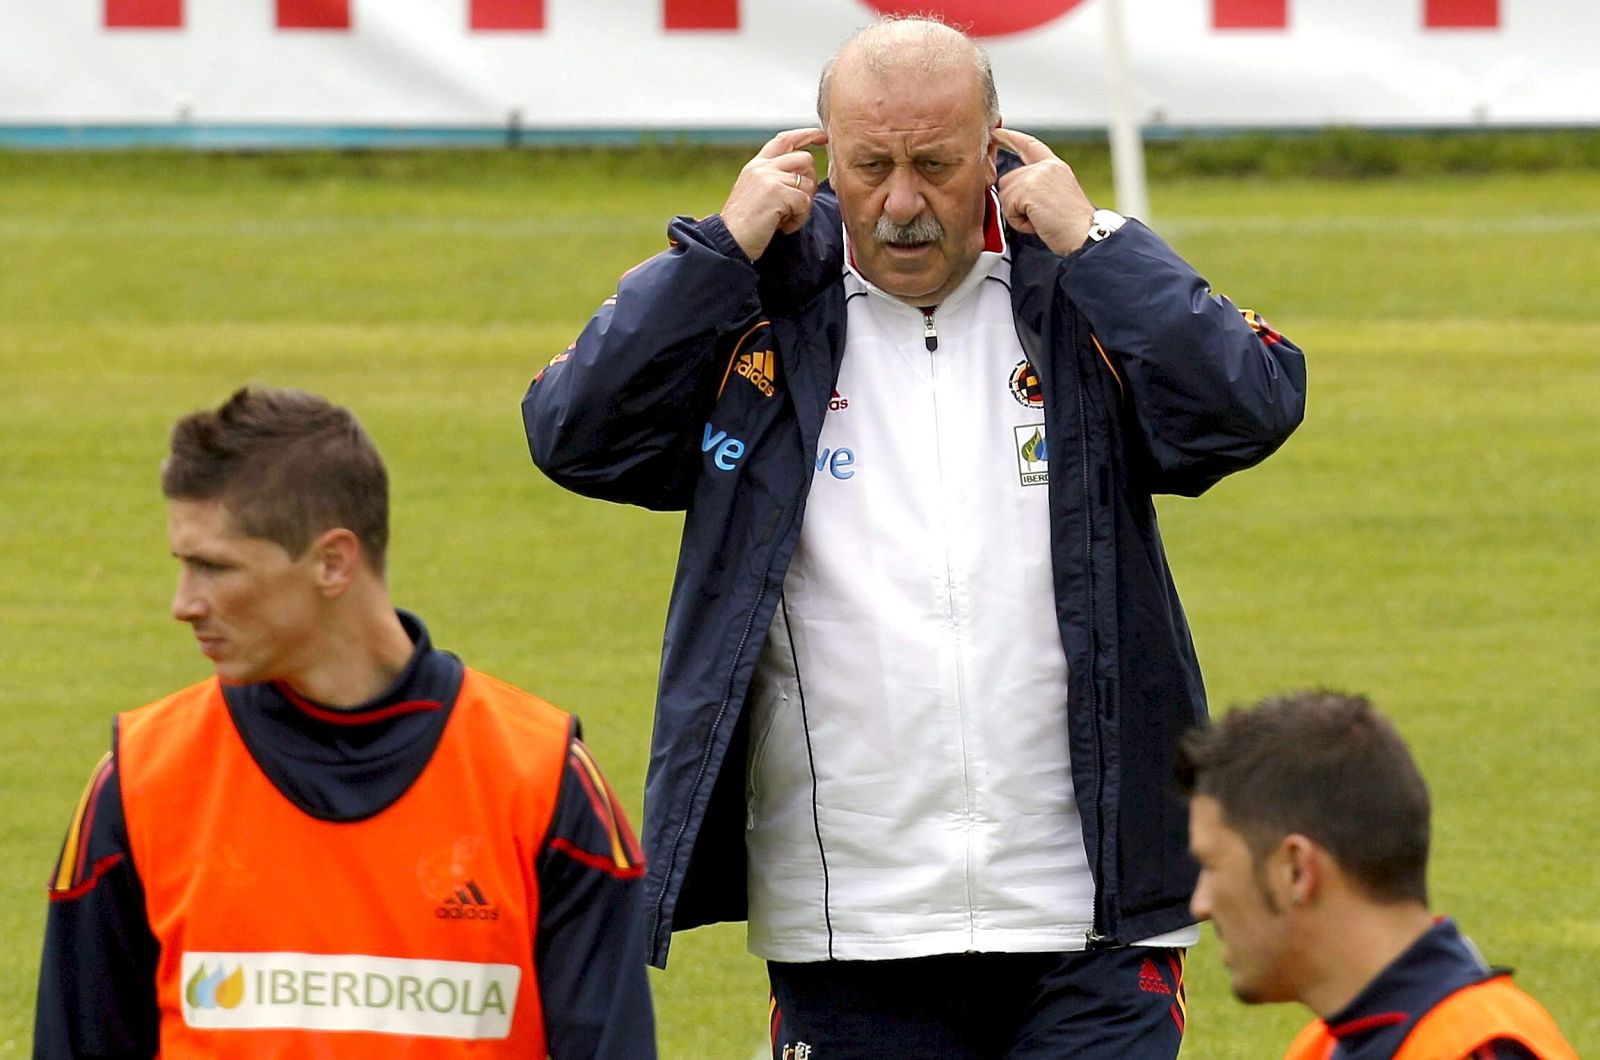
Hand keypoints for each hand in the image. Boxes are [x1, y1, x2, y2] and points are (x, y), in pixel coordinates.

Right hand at [719, 128, 828, 261]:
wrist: (728, 241)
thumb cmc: (743, 225)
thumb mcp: (756, 193)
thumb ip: (774, 178)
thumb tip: (804, 176)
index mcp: (757, 165)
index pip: (785, 140)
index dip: (806, 135)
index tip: (822, 137)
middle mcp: (763, 167)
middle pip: (805, 160)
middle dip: (809, 182)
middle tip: (797, 204)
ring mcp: (770, 178)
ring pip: (808, 184)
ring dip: (803, 207)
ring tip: (785, 219)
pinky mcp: (778, 193)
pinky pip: (805, 202)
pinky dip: (799, 219)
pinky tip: (783, 226)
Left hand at [991, 127, 1096, 255]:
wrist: (1085, 234)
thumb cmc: (1071, 225)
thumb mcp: (1055, 196)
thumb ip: (1036, 185)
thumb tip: (1013, 190)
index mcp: (1055, 166)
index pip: (1029, 145)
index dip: (1011, 137)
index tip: (997, 131)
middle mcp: (1046, 167)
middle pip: (1008, 180)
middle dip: (1015, 202)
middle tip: (1039, 215)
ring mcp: (1036, 175)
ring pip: (1005, 194)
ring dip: (1017, 213)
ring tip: (1040, 219)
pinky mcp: (1028, 188)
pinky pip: (1007, 207)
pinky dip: (1018, 221)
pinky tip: (1037, 222)